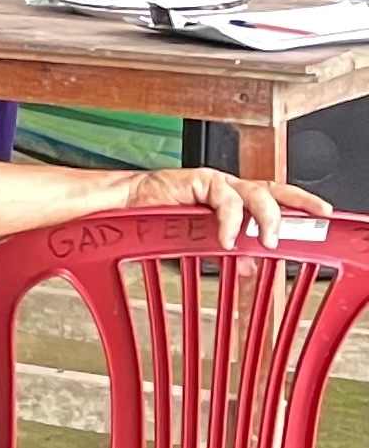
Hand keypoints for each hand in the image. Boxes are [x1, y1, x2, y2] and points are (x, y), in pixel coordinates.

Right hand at [133, 168, 330, 246]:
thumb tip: (252, 266)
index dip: (300, 203)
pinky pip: (225, 201)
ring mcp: (216, 182)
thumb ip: (227, 250)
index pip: (274, 196)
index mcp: (233, 197)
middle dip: (300, 201)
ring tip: (267, 241)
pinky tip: (227, 239)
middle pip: (274, 188)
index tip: (322, 216)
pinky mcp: (200, 180)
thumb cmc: (157, 218)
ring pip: (256, 193)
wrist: (124, 204)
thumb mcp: (199, 240)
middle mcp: (229, 186)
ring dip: (266, 218)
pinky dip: (230, 222)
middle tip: (319, 215)